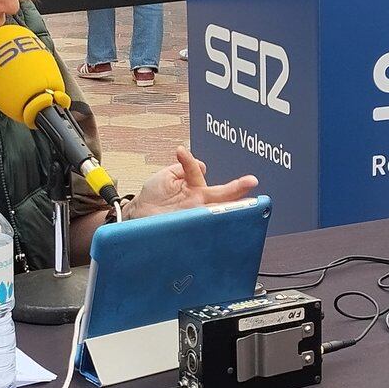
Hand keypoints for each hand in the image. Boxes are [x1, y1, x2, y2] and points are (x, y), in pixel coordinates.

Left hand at [128, 147, 257, 218]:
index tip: (201, 160)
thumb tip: (203, 165)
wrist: (136, 216)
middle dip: (237, 189)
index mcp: (195, 188)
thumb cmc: (152, 197)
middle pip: (221, 195)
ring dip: (228, 207)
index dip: (200, 167)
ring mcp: (194, 215)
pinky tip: (209, 215)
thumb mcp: (167, 175)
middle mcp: (198, 203)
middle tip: (252, 182)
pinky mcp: (187, 227)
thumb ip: (183, 168)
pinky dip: (207, 223)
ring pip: (215, 210)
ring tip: (242, 203)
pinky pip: (200, 224)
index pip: (203, 176)